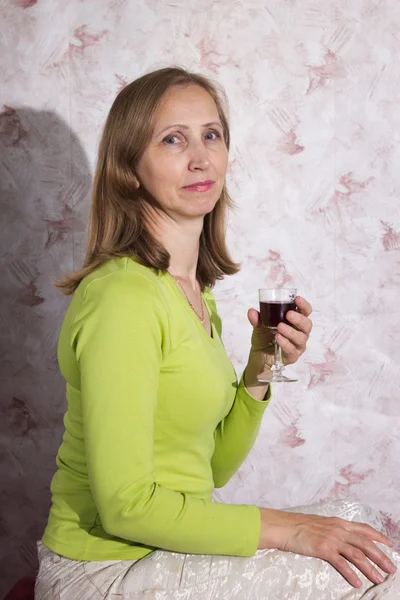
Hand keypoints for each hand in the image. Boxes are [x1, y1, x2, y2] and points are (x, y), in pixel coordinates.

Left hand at [246, 296, 312, 375]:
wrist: (258, 356)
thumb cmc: (264, 337)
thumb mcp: (259, 325)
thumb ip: (256, 318)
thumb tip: (251, 311)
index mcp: (295, 322)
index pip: (305, 312)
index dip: (304, 305)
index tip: (297, 299)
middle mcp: (300, 333)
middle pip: (307, 325)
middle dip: (299, 319)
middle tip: (288, 314)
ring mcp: (298, 345)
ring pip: (301, 338)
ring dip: (290, 331)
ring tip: (279, 327)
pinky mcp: (293, 356)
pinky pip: (292, 350)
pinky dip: (285, 343)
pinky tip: (278, 338)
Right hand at [258, 508, 396, 587]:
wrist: (283, 526)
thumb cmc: (298, 525)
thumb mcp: (320, 522)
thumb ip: (333, 528)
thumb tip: (342, 535)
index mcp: (338, 522)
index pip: (363, 529)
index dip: (378, 536)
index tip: (389, 544)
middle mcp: (338, 529)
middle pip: (365, 544)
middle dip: (381, 556)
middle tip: (391, 568)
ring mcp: (332, 539)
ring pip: (357, 555)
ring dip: (370, 568)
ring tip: (379, 579)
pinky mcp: (324, 549)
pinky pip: (341, 563)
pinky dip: (351, 574)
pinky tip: (357, 583)